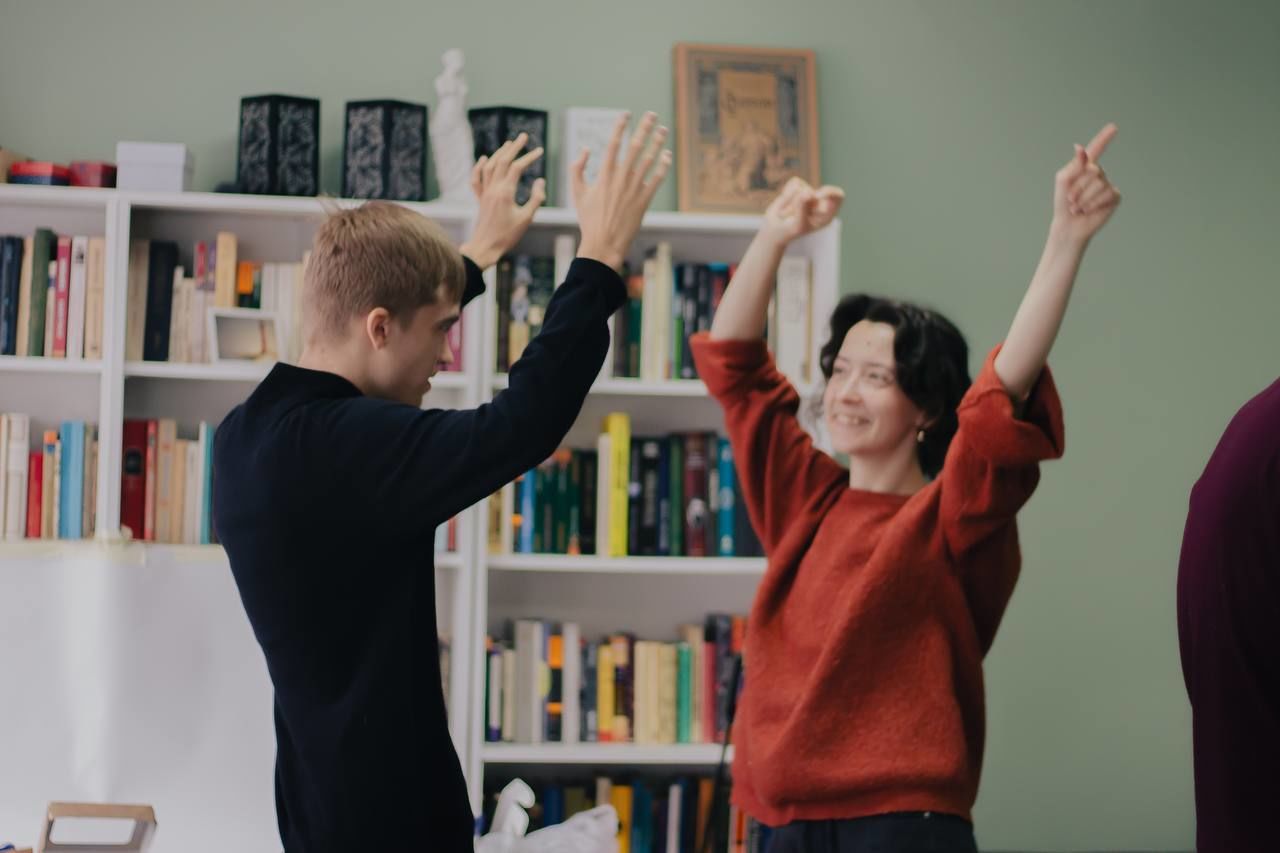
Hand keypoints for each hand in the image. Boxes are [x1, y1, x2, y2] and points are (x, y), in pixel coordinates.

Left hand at [459, 133, 545, 269]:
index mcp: (505, 193)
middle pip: (502, 161)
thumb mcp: (526, 218)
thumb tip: (539, 181)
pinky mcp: (480, 199)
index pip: (517, 168)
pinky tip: (484, 159)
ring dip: (499, 153)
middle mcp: (493, 189)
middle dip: (514, 147)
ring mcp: (484, 193)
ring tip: (508, 144)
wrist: (485, 247)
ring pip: (489, 166)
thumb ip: (536, 198)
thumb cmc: (507, 236)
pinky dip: (479, 167)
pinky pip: (476, 179)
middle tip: (523, 136)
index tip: (540, 151)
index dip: (529, 157)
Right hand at [572, 111, 671, 271]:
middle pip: (635, 146)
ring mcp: (634, 189)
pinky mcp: (644, 200)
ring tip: (663, 130)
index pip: (614, 143)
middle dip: (645, 128)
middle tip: (652, 115)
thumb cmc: (588, 218)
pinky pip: (656, 180)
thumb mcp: (577, 192)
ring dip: (657, 143)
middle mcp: (621, 178)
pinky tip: (667, 156)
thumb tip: (585, 149)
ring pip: (649, 160)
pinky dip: (662, 167)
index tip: (627, 114)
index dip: (621, 126)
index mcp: (604, 174)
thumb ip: (577, 168)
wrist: (603, 243)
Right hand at [760, 177, 843, 247]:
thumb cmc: (789, 230)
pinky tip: (784, 204)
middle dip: (801, 201)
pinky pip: (794, 182)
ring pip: (801, 188)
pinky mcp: (798, 186)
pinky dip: (786, 194)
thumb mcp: (797, 225)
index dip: (830, 192)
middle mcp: (820, 202)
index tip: (816, 195)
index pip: (838, 196)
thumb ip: (803, 209)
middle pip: (816, 192)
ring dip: (790, 202)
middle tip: (793, 211)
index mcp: (827, 213)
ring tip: (787, 213)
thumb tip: (806, 191)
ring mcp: (809, 193)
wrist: (774, 229)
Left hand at [1051, 123, 1120, 247]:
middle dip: (1079, 186)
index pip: (1096, 149)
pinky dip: (1093, 203)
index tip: (1113, 127)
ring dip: (1084, 198)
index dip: (1104, 138)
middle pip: (1094, 170)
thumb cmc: (1063, 203)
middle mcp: (1098, 174)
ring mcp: (1108, 184)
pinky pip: (1107, 194)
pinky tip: (1087, 210)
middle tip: (1070, 199)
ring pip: (1100, 183)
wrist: (1068, 225)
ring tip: (1077, 207)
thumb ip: (1074, 164)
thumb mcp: (1063, 181)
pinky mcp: (1114, 196)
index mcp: (1085, 167)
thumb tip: (1080, 148)